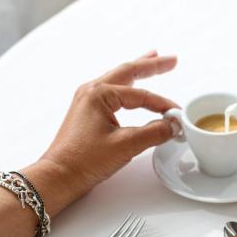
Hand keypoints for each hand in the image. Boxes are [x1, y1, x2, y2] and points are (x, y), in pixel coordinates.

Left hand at [35, 51, 178, 208]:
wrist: (59, 176)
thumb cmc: (82, 160)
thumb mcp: (126, 145)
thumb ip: (154, 132)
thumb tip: (173, 125)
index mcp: (99, 94)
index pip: (141, 95)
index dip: (163, 104)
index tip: (177, 115)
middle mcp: (91, 92)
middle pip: (128, 72)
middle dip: (152, 65)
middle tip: (172, 60)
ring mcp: (87, 101)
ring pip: (119, 79)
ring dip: (138, 70)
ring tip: (153, 59)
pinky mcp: (87, 113)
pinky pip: (112, 91)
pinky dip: (127, 85)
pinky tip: (132, 86)